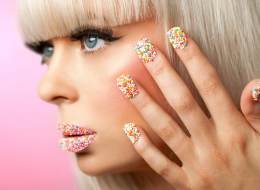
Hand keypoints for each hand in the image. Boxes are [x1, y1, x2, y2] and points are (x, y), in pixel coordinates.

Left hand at [118, 29, 259, 188]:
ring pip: (166, 129)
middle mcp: (213, 143)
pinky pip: (163, 166)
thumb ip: (258, 112)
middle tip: (143, 51)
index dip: (194, 58)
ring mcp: (198, 165)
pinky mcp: (188, 184)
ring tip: (125, 83)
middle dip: (161, 73)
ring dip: (144, 104)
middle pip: (182, 101)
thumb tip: (254, 85)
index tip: (177, 37)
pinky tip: (130, 130)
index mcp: (235, 128)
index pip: (210, 85)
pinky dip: (145, 149)